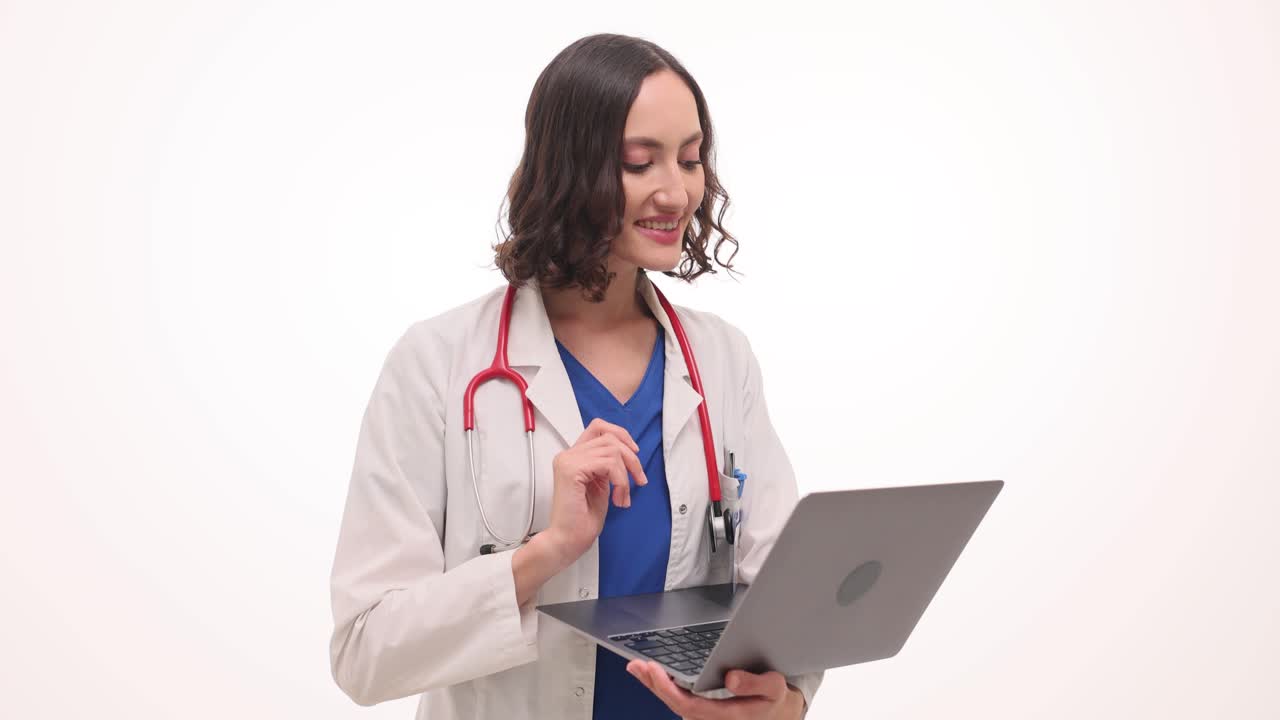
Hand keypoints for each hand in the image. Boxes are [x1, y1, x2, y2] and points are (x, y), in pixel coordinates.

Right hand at [542, 418, 647, 566]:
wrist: (568, 540)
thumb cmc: (582, 520)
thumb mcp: (601, 484)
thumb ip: (607, 465)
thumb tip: (627, 450)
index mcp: (573, 456)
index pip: (598, 427)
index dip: (621, 435)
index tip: (635, 453)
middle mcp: (568, 455)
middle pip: (610, 437)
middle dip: (631, 458)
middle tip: (639, 480)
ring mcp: (568, 461)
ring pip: (612, 450)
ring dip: (626, 475)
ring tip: (623, 496)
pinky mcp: (572, 470)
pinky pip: (608, 464)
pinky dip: (620, 481)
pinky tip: (617, 499)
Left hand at [627, 661, 804, 718]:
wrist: (779, 714)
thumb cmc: (774, 700)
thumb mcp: (775, 689)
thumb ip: (756, 684)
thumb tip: (731, 678)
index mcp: (727, 715)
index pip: (688, 706)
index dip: (668, 689)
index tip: (655, 670)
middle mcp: (711, 719)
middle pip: (674, 705)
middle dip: (653, 685)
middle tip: (637, 665)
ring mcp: (705, 716)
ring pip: (673, 703)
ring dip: (654, 685)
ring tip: (637, 667)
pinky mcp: (702, 709)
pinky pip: (678, 699)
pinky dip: (663, 686)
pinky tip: (652, 674)